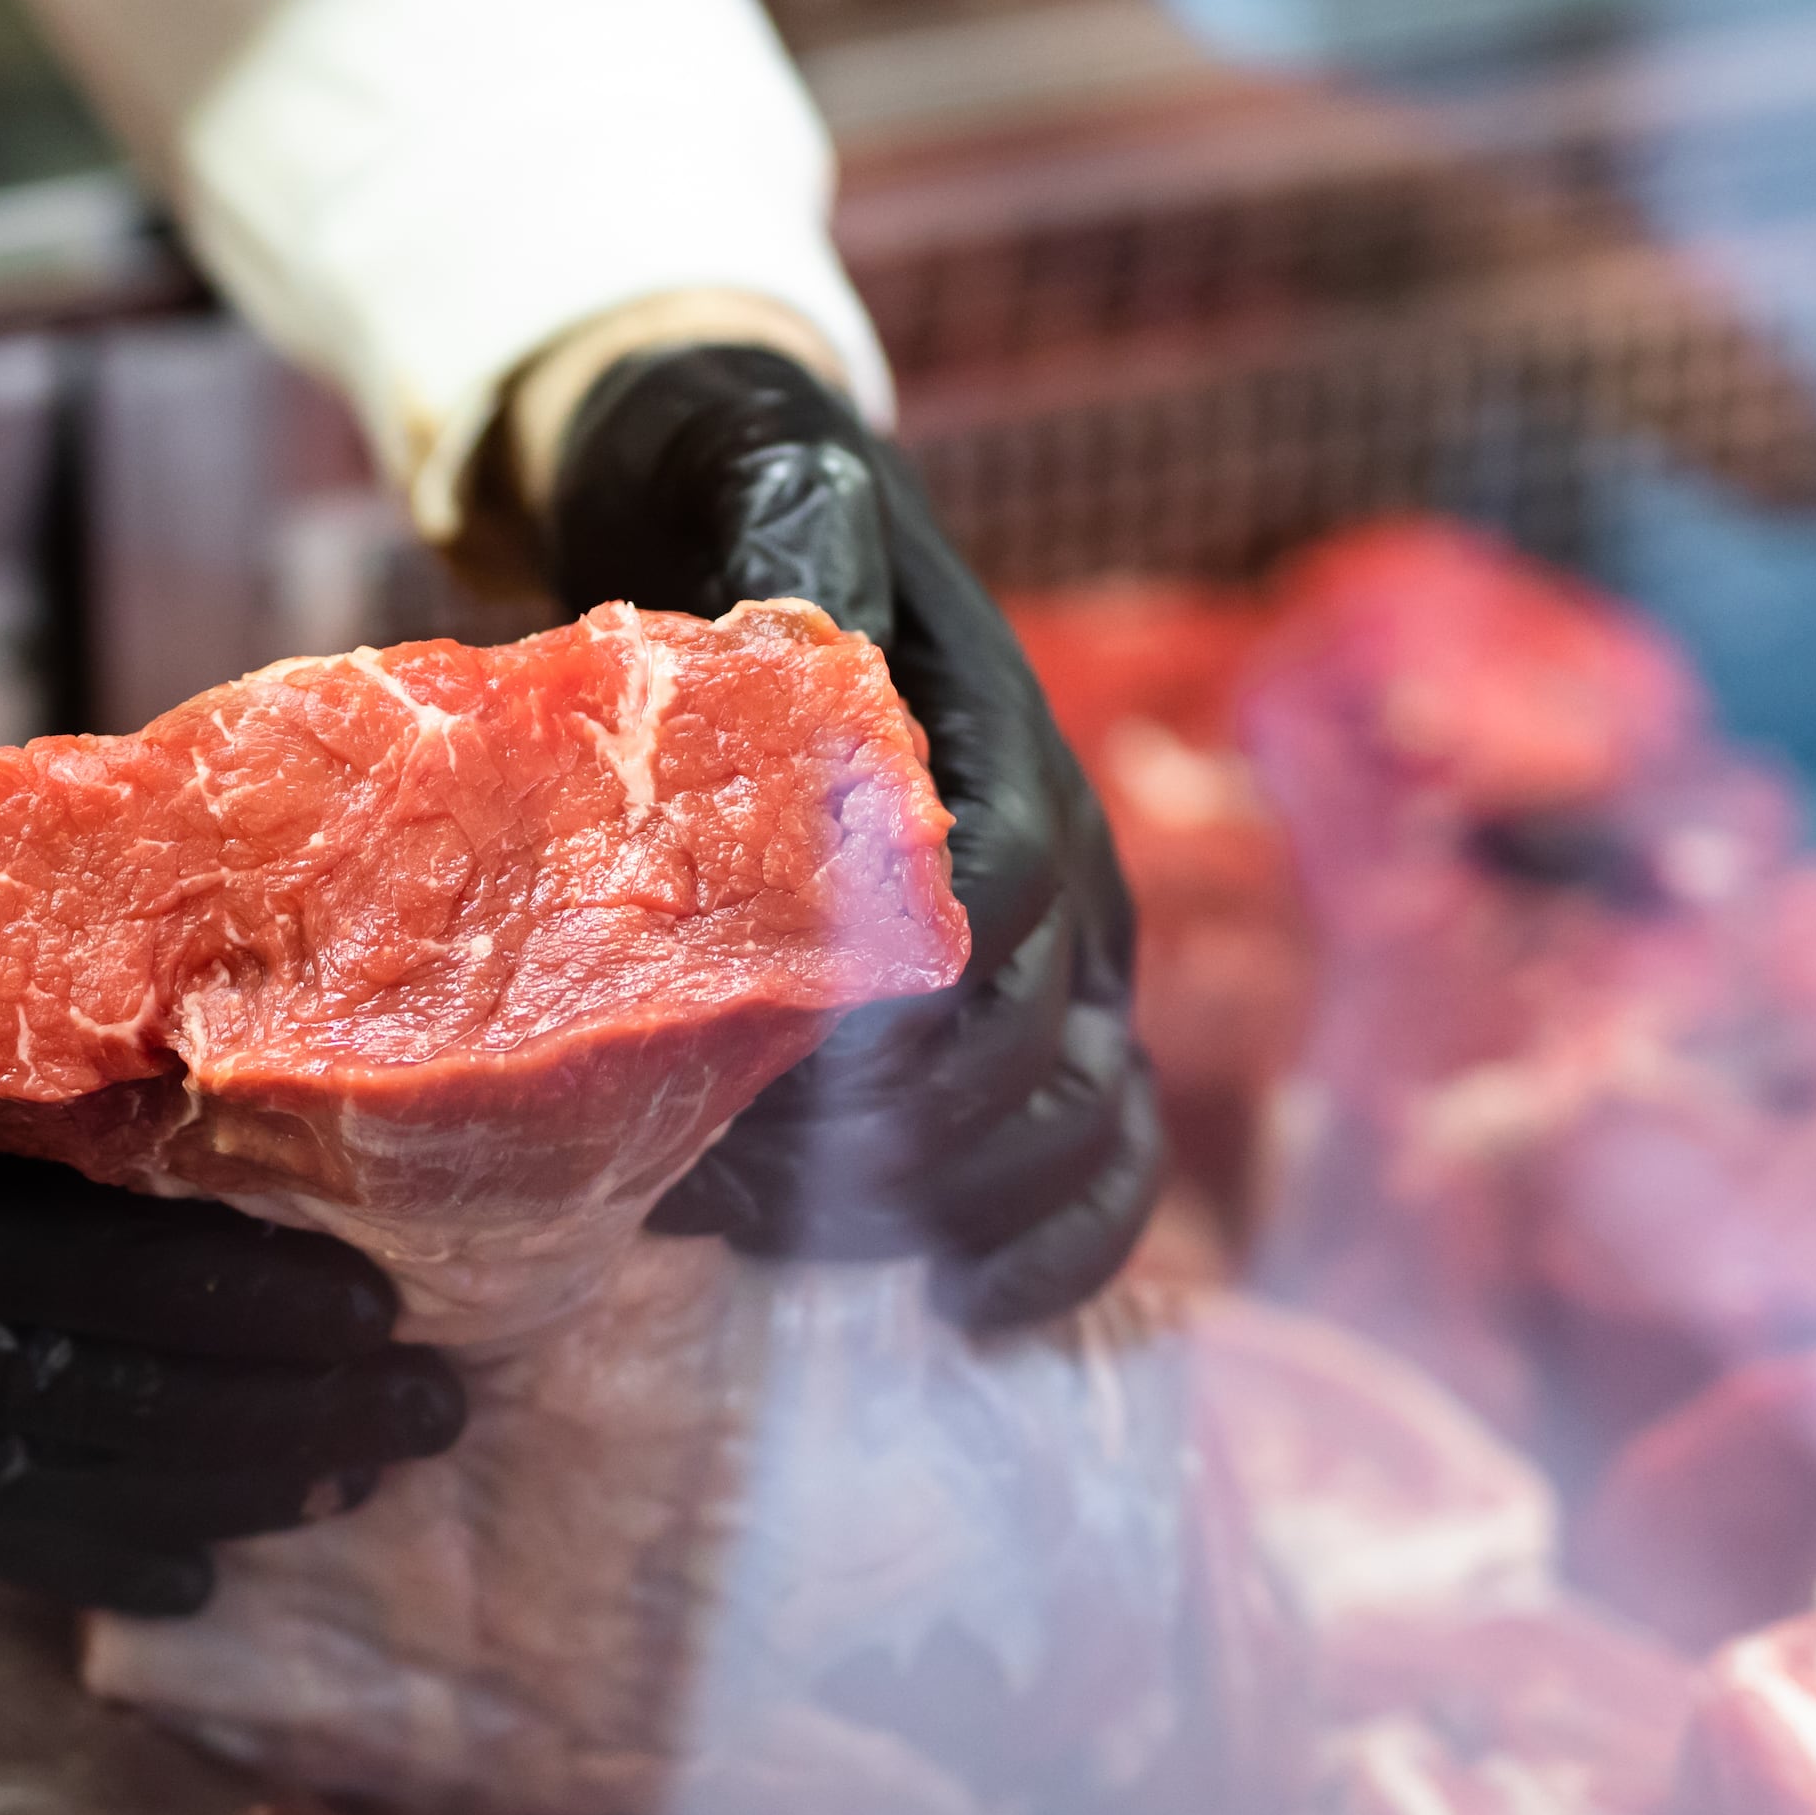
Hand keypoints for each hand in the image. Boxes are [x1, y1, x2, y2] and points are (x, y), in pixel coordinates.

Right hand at [0, 640, 453, 1613]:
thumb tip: (289, 912)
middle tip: (424, 1401)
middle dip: (252, 1411)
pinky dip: (55, 1539)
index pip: (43, 1244)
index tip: (378, 1294)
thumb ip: (38, 904)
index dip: (217, 1293)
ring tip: (354, 1473)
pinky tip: (188, 1555)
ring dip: (187, 1486)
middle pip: (43, 1377)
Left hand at [543, 343, 1164, 1324]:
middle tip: (714, 1183)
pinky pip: (1101, 1159)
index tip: (765, 1065)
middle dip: (890, 1143)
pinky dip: (1058, 1252)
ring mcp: (1063, 955)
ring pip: (1080, 1122)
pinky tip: (973, 1316)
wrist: (774, 514)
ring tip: (773, 1235)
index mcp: (1004, 751)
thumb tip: (810, 623)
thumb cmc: (753, 516)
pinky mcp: (1034, 1026)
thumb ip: (797, 561)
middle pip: (1035, 1045)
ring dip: (948, 1209)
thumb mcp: (766, 498)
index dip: (902, 1005)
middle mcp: (1063, 862)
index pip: (1004, 902)